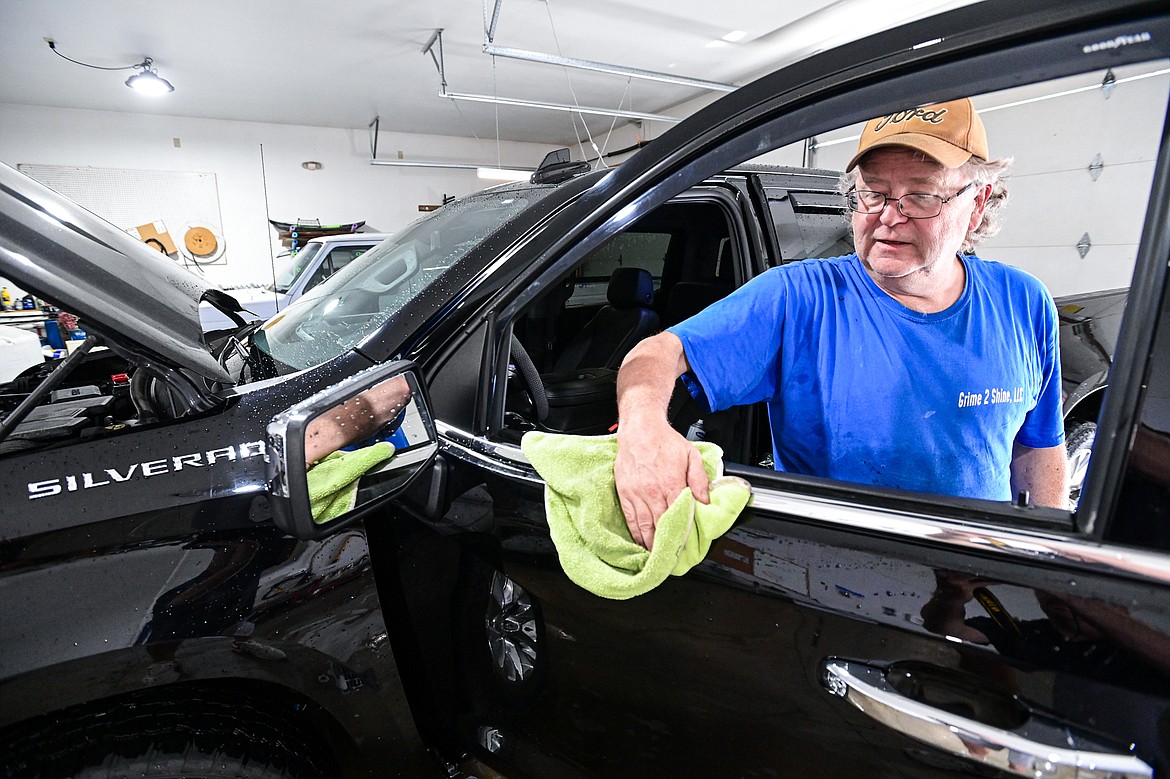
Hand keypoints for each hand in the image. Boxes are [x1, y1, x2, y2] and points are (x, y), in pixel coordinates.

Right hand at [614, 419, 708, 549]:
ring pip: (643, 526)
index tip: (684, 549)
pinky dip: (635, 533)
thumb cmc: (664, 441)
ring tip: (655, 557)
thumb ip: (699, 479)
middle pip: (659, 526)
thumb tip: (705, 501)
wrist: (639, 429)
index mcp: (671, 484)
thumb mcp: (691, 455)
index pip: (678, 517)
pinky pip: (630, 518)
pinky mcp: (625, 492)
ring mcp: (636, 493)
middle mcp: (652, 492)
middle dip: (665, 545)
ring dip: (649, 544)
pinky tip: (640, 542)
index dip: (681, 535)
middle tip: (670, 560)